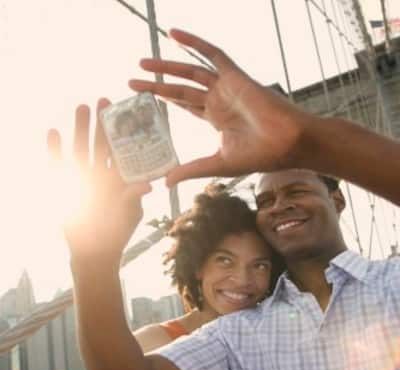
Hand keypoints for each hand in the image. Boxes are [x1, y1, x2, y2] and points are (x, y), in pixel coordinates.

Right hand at [48, 99, 151, 264]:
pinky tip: (54, 131)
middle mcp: (102, 173)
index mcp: (121, 178)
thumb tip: (148, 184)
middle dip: (103, 123)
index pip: (124, 151)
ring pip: (82, 148)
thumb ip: (134, 198)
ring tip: (81, 106)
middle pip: (102, 144)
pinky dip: (56, 149)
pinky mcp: (67, 185)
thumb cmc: (117, 232)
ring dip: (81, 128)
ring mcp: (84, 177)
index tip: (129, 114)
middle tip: (104, 101)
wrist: (95, 250)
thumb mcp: (129, 214)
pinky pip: (60, 164)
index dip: (126, 134)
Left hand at [130, 29, 313, 186]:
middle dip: (156, 85)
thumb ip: (191, 170)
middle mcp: (218, 100)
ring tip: (141, 63)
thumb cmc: (260, 156)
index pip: (184, 106)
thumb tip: (165, 183)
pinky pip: (212, 54)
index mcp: (216, 118)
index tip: (143, 101)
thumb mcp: (217, 164)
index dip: (164, 101)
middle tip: (132, 82)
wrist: (287, 144)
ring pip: (190, 71)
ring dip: (166, 66)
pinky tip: (172, 34)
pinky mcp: (235, 76)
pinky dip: (193, 43)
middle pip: (181, 89)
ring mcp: (226, 87)